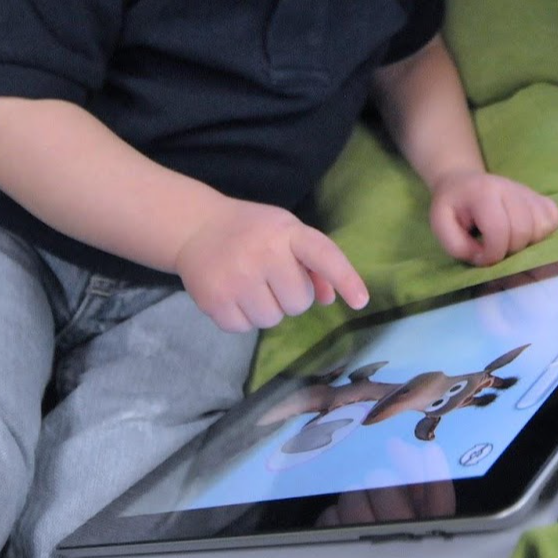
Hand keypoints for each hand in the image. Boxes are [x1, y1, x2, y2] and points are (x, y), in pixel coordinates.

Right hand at [174, 198, 368, 332]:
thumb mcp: (285, 233)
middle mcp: (263, 253)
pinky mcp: (215, 300)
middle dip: (290, 296)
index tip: (361, 301)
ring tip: (252, 286)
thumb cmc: (251, 231)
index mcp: (286, 231)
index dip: (345, 278)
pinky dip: (243, 318)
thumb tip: (330, 298)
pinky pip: (246, 329)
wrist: (195, 228)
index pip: (323, 255)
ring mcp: (237, 278)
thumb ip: (313, 262)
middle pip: (299, 302)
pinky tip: (234, 295)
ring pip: (273, 319)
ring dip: (267, 309)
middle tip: (272, 278)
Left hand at [428, 170, 557, 266]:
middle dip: (509, 250)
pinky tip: (526, 233)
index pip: (499, 230)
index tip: (481, 257)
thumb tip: (485, 258)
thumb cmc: (453, 206)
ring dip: (527, 243)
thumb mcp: (440, 225)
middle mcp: (510, 188)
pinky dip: (543, 233)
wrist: (463, 182)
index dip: (492, 254)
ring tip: (509, 241)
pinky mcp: (540, 197)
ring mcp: (528, 191)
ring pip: (542, 227)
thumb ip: (456, 246)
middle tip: (494, 249)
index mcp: (484, 192)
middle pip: (523, 231)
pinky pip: (554, 219)